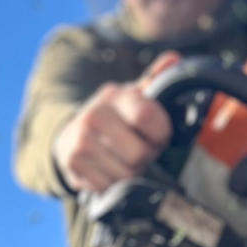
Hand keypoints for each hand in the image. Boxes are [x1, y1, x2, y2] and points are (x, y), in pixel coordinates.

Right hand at [53, 77, 173, 192]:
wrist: (72, 136)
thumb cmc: (115, 118)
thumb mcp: (133, 98)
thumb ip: (155, 80)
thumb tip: (174, 58)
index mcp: (115, 96)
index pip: (147, 116)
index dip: (160, 134)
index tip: (159, 136)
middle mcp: (94, 115)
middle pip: (139, 154)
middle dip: (146, 158)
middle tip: (141, 151)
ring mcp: (80, 141)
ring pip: (126, 175)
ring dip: (132, 174)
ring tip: (125, 160)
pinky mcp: (73, 164)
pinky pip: (108, 187)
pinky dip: (114, 184)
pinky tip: (110, 170)